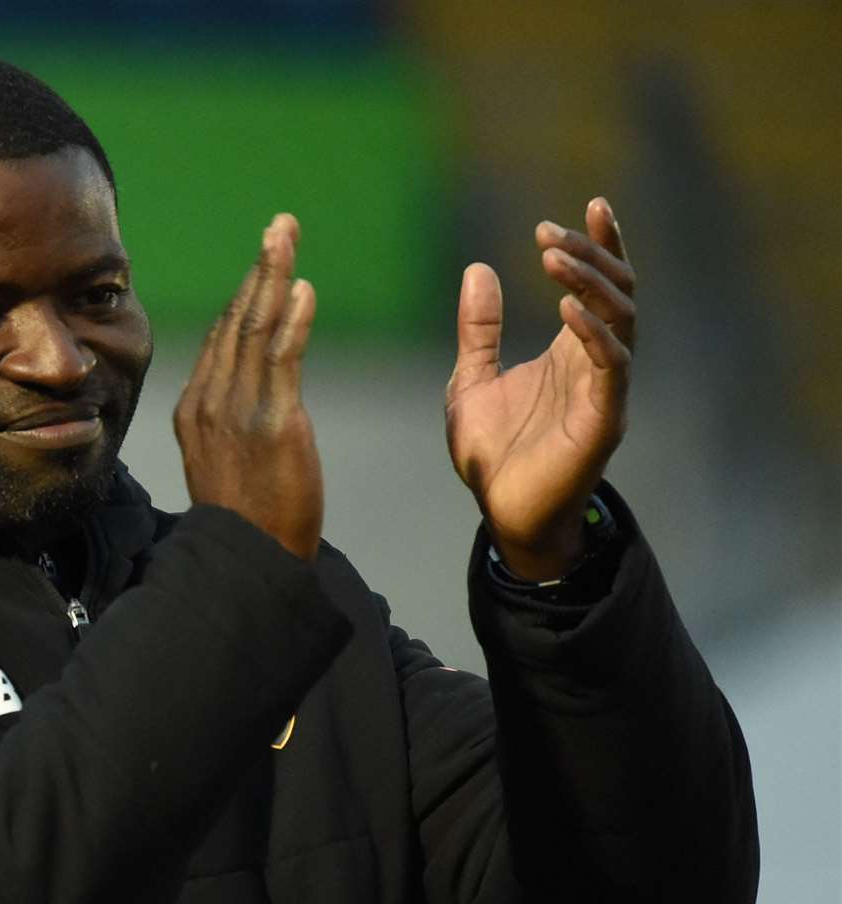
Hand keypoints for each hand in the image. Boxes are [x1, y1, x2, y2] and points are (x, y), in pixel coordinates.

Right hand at [175, 214, 322, 560]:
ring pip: (255, 329)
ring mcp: (237, 410)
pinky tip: (302, 288)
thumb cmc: (245, 521)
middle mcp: (210, 402)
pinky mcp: (272, 422)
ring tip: (287, 235)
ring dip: (273, 275)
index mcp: (195, 410)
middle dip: (260, 269)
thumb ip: (227, 424)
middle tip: (280, 226)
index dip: (245, 297)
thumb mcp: (221, 464)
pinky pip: (281, 359)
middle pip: (236, 321)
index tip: (265, 266)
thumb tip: (242, 399)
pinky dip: (291, 320)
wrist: (247, 560)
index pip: (221, 340)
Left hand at [446, 197, 634, 580]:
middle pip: (615, 292)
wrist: (501, 513)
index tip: (592, 203)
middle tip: (549, 232)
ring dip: (589, 284)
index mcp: (570, 352)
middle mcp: (596, 364)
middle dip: (589, 256)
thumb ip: (478, 330)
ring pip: (619, 321)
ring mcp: (604, 390)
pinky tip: (567, 308)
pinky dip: (593, 334)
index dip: (600, 245)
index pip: (599, 286)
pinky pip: (610, 367)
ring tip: (553, 256)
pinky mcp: (602, 420)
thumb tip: (478, 269)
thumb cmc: (493, 454)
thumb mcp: (470, 380)